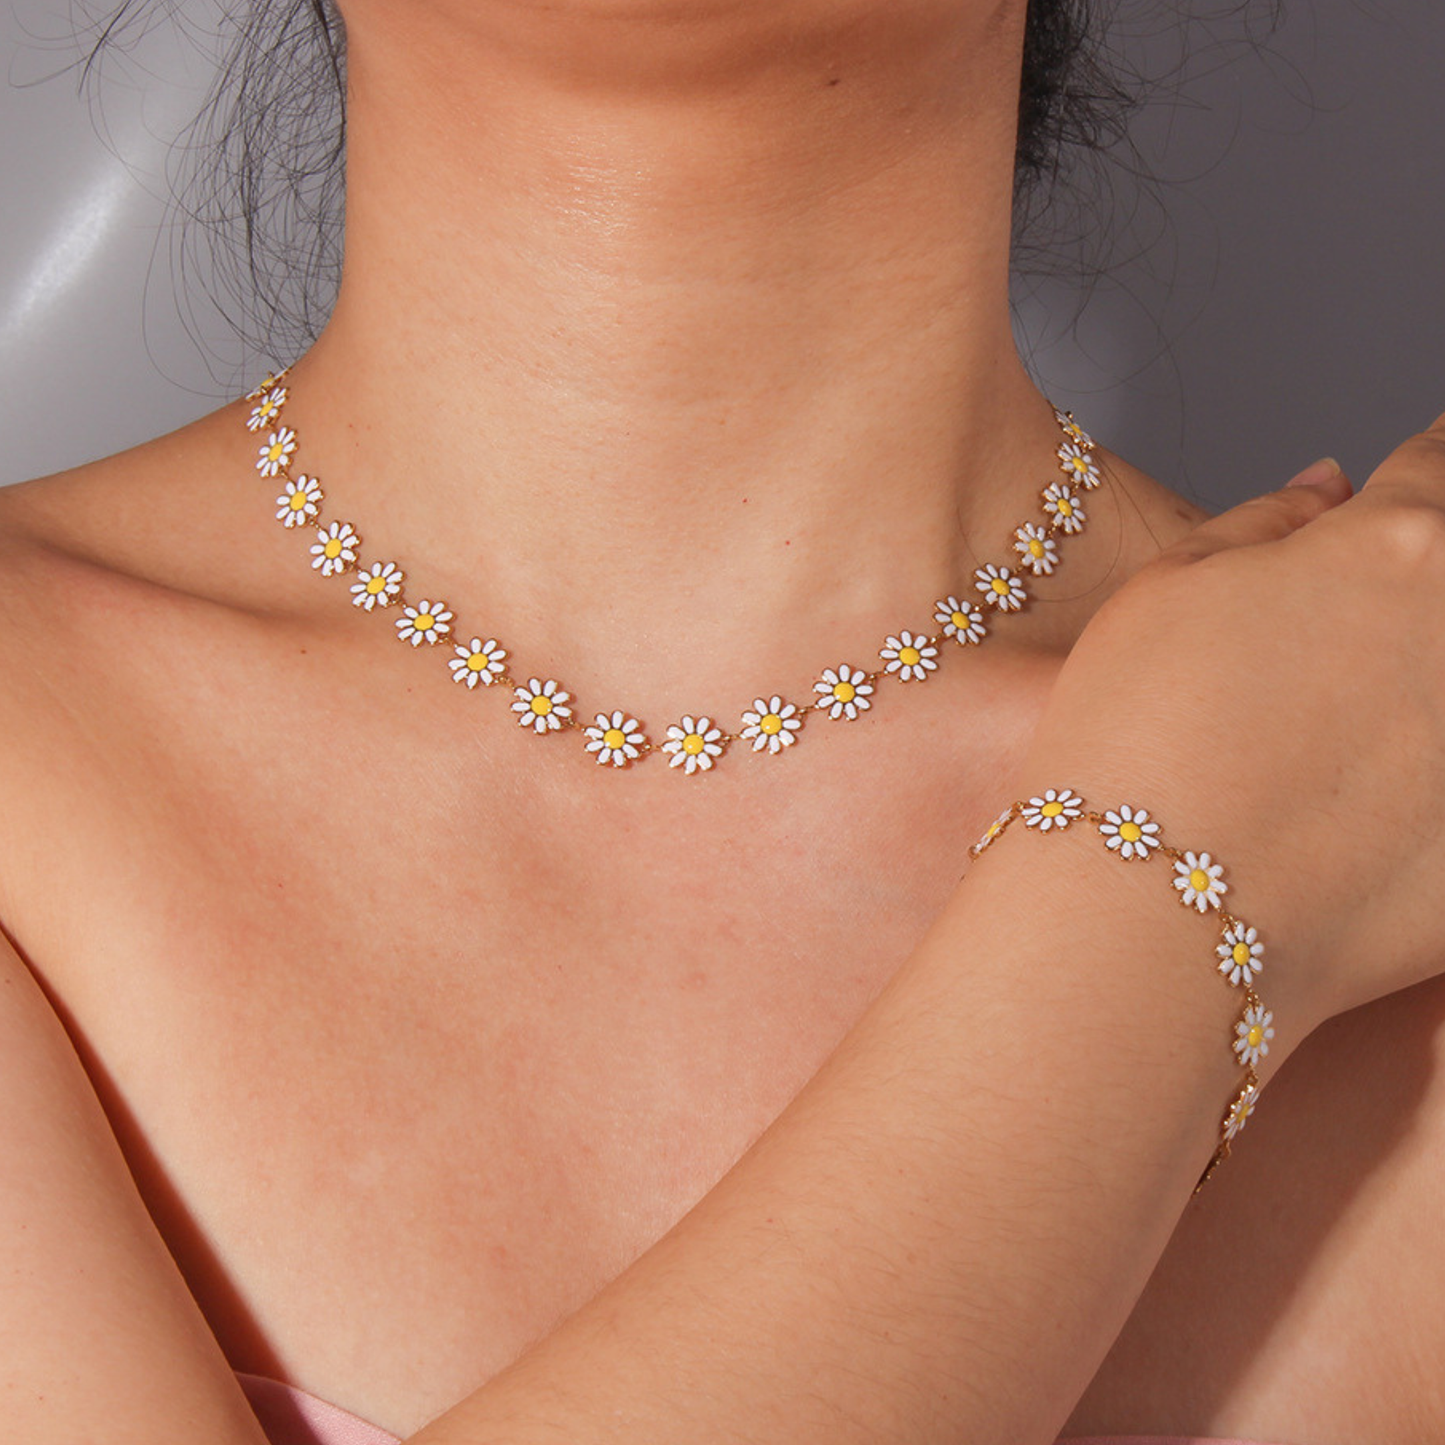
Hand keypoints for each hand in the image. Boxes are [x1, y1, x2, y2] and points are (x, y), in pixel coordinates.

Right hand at [1016, 416, 1444, 1034]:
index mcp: (1399, 545)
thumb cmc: (1136, 750)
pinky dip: (1438, 775)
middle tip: (1374, 624)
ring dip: (1433, 679)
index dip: (1426, 465)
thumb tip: (1330, 487)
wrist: (1149, 922)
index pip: (1442, 464)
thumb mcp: (1164, 594)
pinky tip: (1384, 801)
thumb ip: (1263, 521)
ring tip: (1366, 722)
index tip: (1418, 480)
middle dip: (1432, 577)